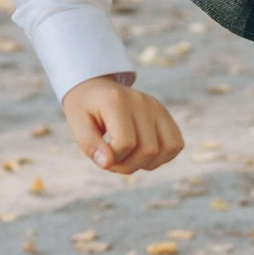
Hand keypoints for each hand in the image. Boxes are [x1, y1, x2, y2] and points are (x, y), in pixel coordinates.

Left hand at [61, 80, 184, 174]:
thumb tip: (108, 163)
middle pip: (148, 150)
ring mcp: (156, 107)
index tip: (100, 156)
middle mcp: (142, 101)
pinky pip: (176, 144)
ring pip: (166, 150)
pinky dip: (162, 157)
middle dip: (128, 165)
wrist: (96, 88)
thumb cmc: (84, 108)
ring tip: (128, 157)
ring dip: (146, 164)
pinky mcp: (164, 115)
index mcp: (117, 101)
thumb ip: (89, 144)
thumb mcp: (77, 124)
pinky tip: (142, 154)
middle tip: (112, 160)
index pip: (125, 143)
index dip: (113, 160)